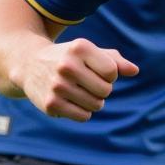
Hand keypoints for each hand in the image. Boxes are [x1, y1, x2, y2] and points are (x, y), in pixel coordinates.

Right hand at [20, 39, 138, 121]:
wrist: (29, 64)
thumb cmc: (68, 57)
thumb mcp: (89, 52)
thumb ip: (114, 60)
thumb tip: (134, 71)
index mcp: (79, 48)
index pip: (112, 72)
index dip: (110, 75)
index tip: (98, 71)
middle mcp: (67, 66)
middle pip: (106, 90)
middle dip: (103, 89)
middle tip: (88, 83)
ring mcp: (57, 86)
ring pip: (96, 105)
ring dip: (94, 101)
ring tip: (80, 91)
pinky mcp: (50, 104)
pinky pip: (83, 116)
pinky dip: (83, 112)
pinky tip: (72, 101)